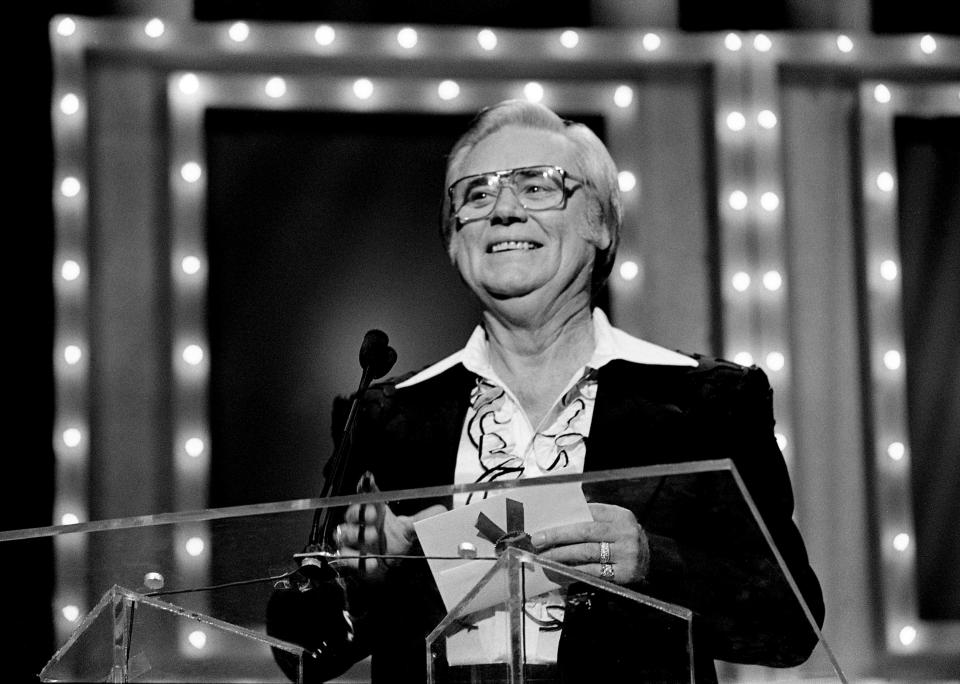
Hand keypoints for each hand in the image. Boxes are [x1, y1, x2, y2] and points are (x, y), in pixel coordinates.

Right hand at [335, 482, 445, 578]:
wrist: (388, 567)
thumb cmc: (394, 542)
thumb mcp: (409, 530)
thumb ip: (422, 520)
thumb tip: (441, 510)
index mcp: (375, 512)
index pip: (367, 496)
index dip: (366, 487)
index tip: (368, 479)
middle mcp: (361, 525)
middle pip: (352, 512)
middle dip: (359, 513)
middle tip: (373, 515)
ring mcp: (353, 542)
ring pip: (343, 533)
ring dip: (355, 534)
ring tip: (373, 535)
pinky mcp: (350, 559)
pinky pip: (346, 557)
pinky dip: (357, 560)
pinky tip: (372, 562)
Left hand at [531, 503, 649, 585]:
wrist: (652, 562)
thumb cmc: (624, 540)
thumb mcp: (615, 523)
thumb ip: (593, 518)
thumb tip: (559, 518)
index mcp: (621, 515)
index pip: (588, 513)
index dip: (564, 520)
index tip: (543, 526)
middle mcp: (626, 533)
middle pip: (585, 532)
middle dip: (558, 536)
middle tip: (538, 540)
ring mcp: (627, 554)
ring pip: (587, 552)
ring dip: (562, 554)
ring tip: (545, 556)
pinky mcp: (625, 574)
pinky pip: (594, 571)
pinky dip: (575, 570)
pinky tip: (561, 569)